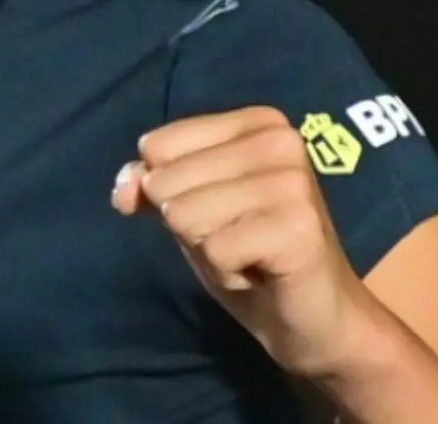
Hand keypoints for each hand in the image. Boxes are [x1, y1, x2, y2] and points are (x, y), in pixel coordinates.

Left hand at [111, 106, 370, 381]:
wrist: (313, 316)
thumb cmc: (248, 254)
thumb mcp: (188, 208)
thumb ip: (149, 187)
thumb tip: (123, 190)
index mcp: (255, 121)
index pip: (157, 145)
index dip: (166, 191)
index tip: (216, 210)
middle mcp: (279, 139)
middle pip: (167, 181)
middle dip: (189, 225)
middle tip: (237, 239)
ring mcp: (292, 181)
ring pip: (186, 215)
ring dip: (208, 250)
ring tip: (248, 253)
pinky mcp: (297, 227)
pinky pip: (214, 250)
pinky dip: (227, 273)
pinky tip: (261, 272)